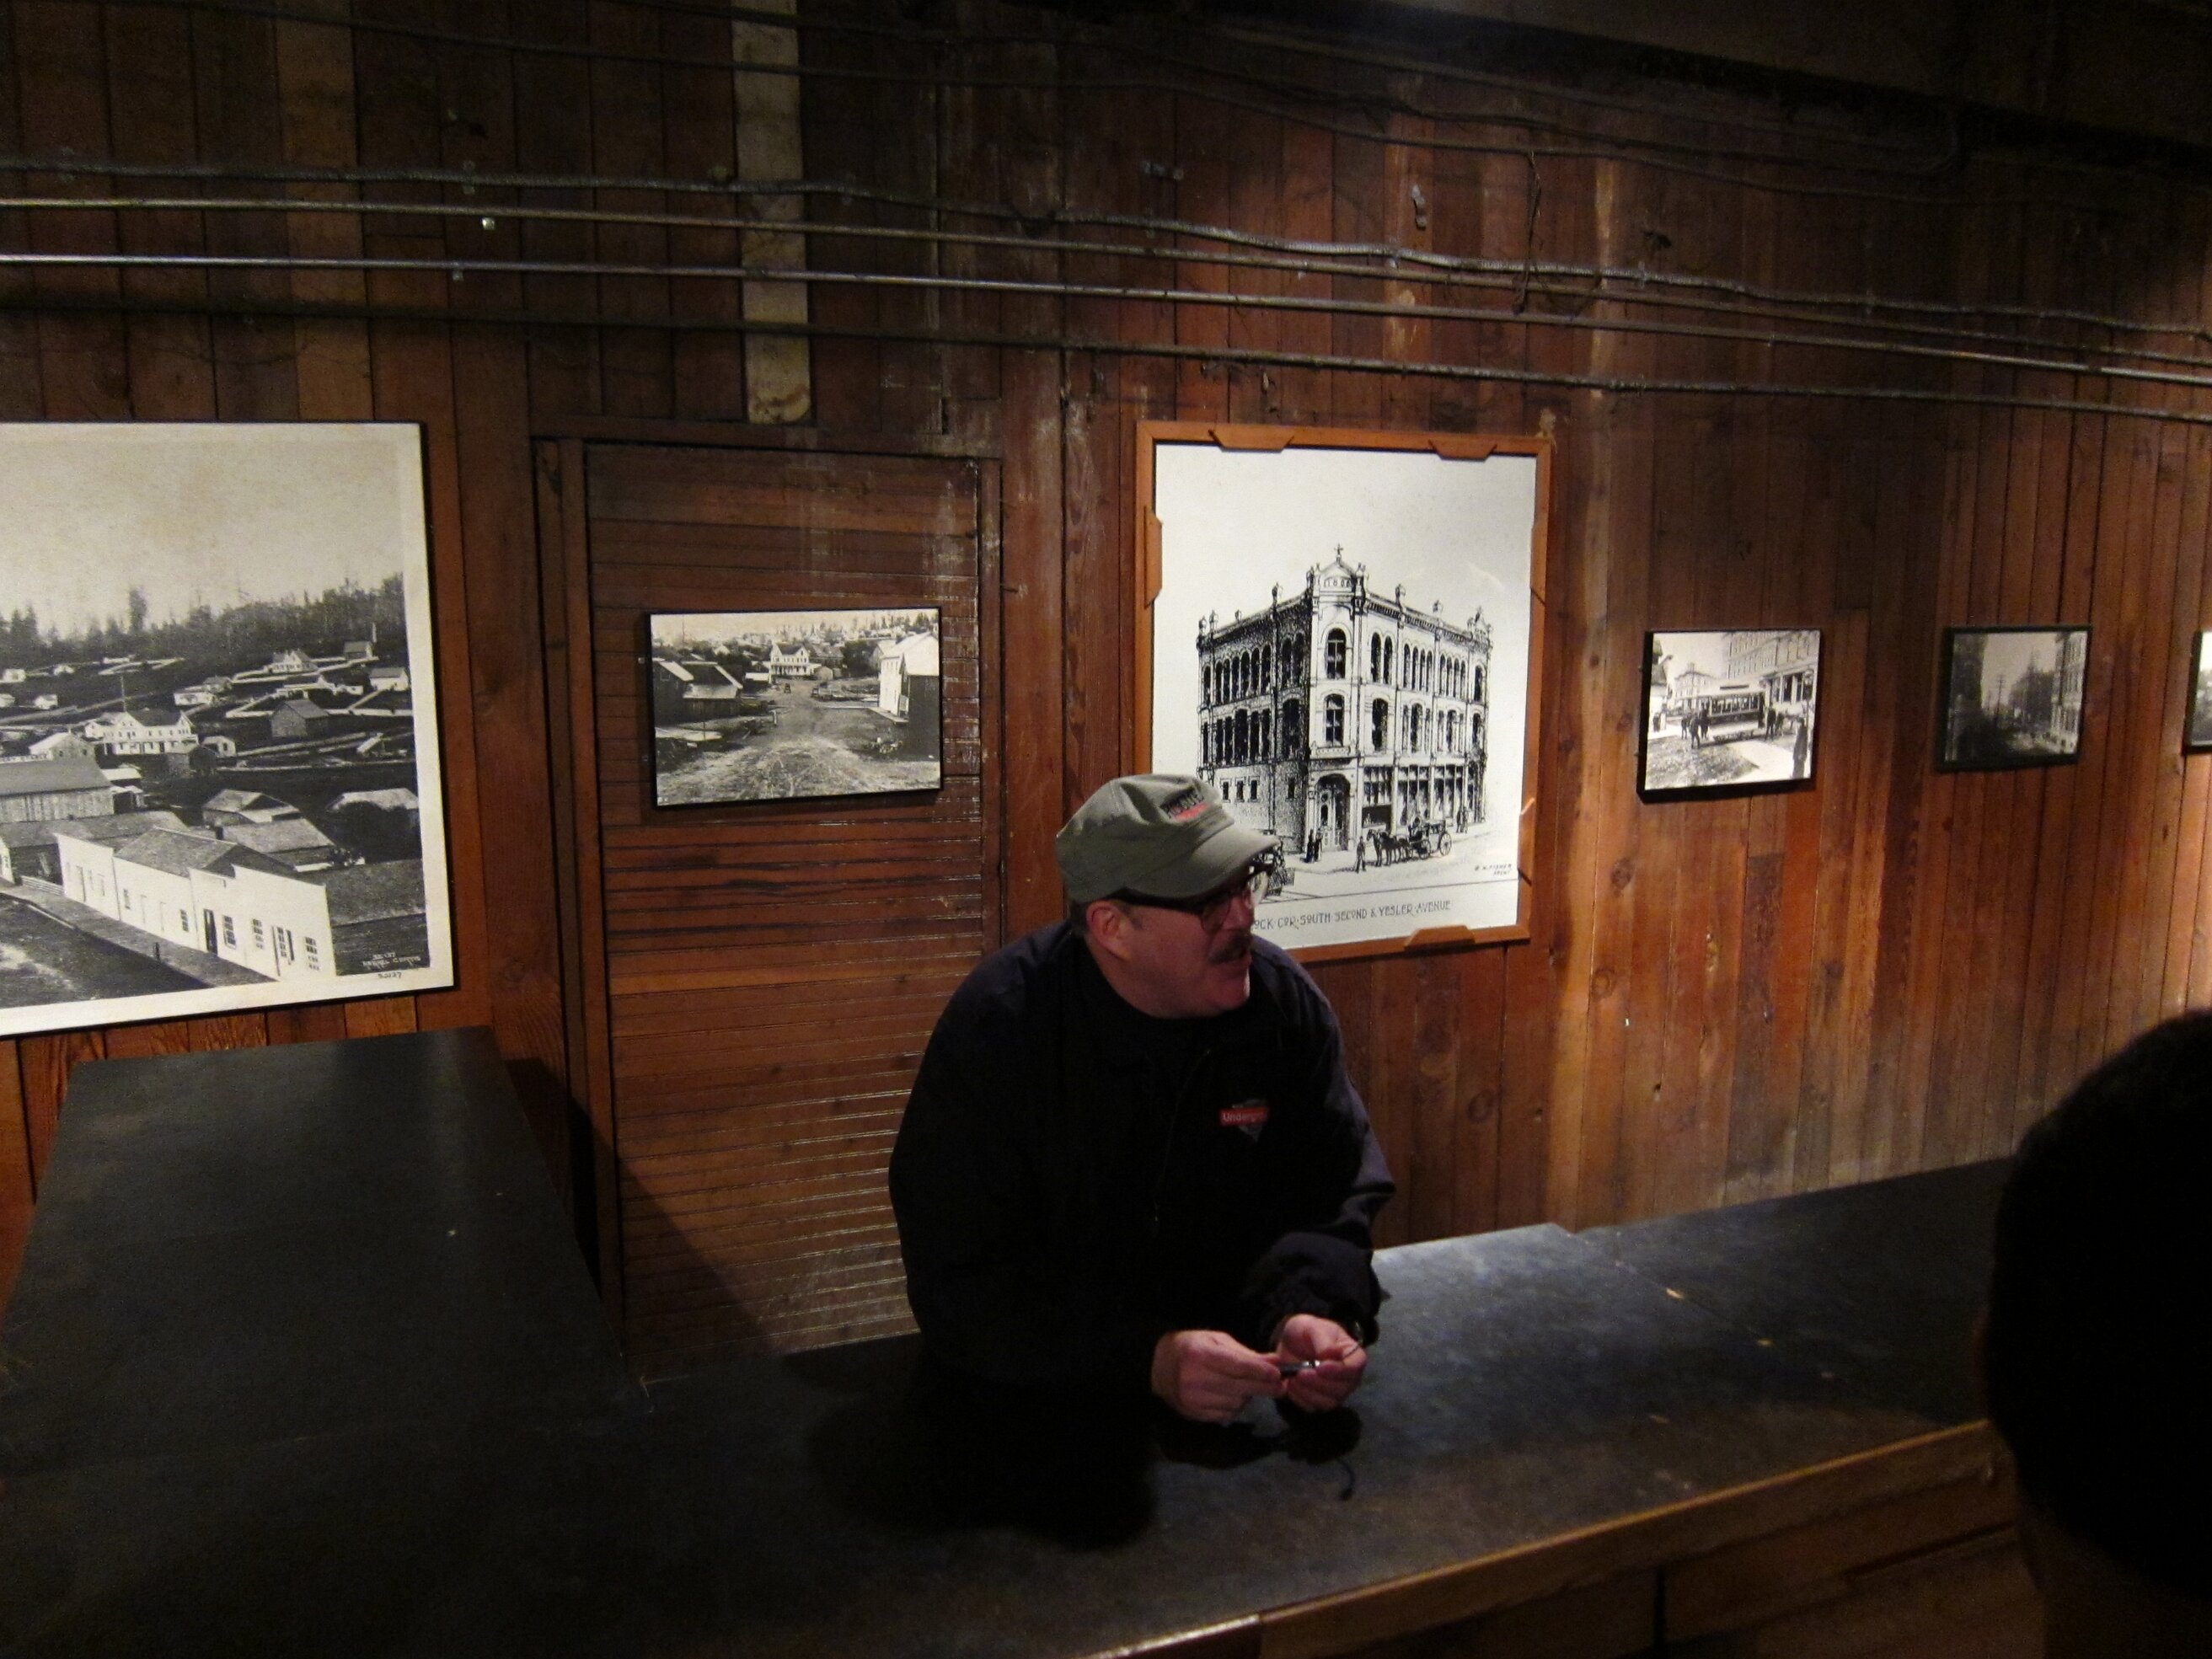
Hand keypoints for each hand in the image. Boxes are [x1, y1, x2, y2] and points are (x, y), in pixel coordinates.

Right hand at [1150, 1329, 1285, 1423]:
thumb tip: (1275, 1363)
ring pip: (1235, 1403)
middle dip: (1263, 1387)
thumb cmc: (1192, 1347)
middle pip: (1239, 1387)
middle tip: (1281, 1386)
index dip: (1259, 1371)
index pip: (1236, 1366)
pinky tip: (1232, 1395)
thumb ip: (1245, 1353)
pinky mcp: (1194, 1414)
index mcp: (1200, 1354)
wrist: (1157, 1367)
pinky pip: (1226, 1414)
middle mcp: (1194, 1378)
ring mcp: (1193, 1399)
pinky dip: (1235, 1406)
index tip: (1279, 1374)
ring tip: (1246, 1385)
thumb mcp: (1216, 1340)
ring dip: (1247, 1395)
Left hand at [1272, 1314, 1365, 1413]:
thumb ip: (1323, 1340)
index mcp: (1353, 1356)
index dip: (1338, 1370)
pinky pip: (1313, 1407)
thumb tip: (1331, 1353)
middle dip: (1318, 1382)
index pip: (1354, 1368)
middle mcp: (1348, 1378)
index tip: (1319, 1366)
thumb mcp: (1313, 1327)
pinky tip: (1290, 1385)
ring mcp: (1336, 1392)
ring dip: (1308, 1392)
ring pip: (1328, 1402)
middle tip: (1300, 1372)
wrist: (1290, 1342)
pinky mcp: (1320, 1401)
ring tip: (1293, 1378)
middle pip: (1342, 1389)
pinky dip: (1300, 1398)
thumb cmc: (1307, 1331)